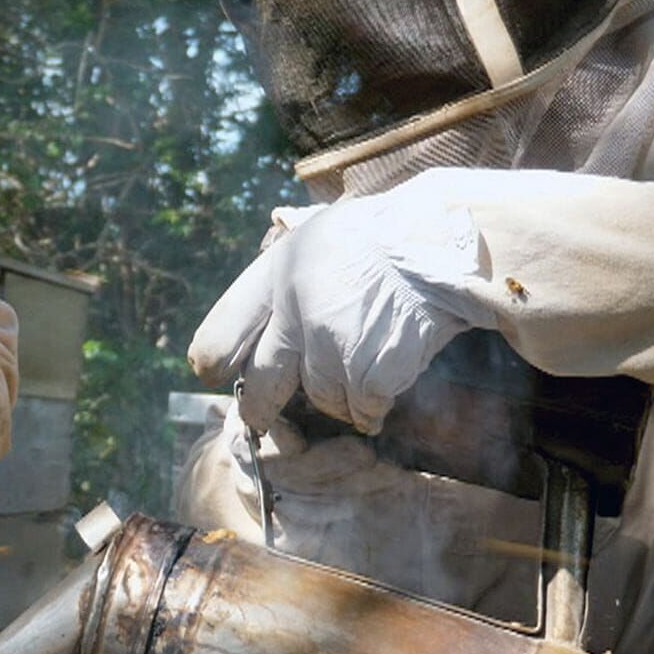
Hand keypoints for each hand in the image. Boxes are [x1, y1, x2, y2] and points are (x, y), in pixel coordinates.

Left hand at [189, 180, 486, 433]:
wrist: (442, 241)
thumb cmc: (384, 235)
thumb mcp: (317, 237)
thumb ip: (286, 280)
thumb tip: (266, 326)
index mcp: (278, 272)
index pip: (224, 331)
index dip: (216, 357)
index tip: (212, 372)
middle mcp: (295, 311)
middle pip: (263, 383)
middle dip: (259, 406)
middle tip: (259, 417)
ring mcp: (331, 346)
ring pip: (323, 397)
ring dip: (341, 392)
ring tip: (366, 359)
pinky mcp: (367, 373)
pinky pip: (363, 408)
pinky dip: (375, 403)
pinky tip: (391, 372)